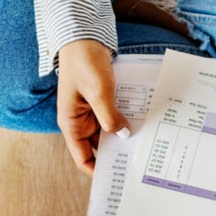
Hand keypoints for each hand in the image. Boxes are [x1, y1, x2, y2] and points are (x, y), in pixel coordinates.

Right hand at [57, 40, 129, 176]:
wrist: (84, 36)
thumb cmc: (84, 62)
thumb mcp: (99, 91)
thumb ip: (110, 116)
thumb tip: (124, 135)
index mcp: (71, 123)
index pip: (83, 158)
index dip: (98, 171)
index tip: (117, 179)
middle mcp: (80, 121)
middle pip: (99, 147)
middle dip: (117, 154)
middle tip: (138, 163)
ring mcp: (91, 110)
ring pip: (109, 131)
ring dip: (123, 135)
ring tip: (144, 145)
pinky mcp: (101, 100)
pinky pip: (114, 115)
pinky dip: (125, 119)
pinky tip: (142, 122)